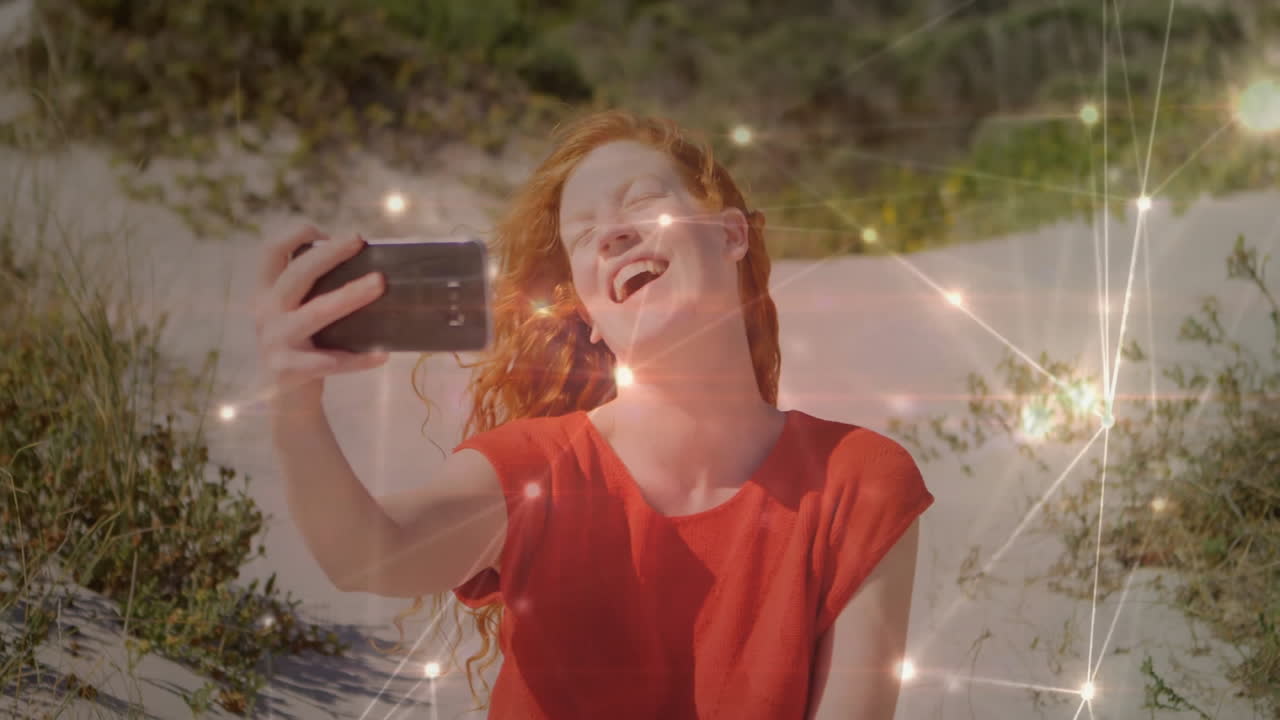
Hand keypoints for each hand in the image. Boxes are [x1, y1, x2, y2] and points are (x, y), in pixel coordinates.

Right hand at [252, 226, 388, 413]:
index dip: (295, 234)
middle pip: (297, 275)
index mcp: (266, 293)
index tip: (325, 232)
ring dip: (349, 296)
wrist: (286, 398)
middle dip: (329, 254)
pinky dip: (358, 358)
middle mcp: (266, 313)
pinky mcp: (289, 369)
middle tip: (359, 240)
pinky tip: (382, 354)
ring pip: (316, 313)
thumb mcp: (298, 312)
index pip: (270, 251)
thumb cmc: (304, 344)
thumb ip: (316, 290)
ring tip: (380, 283)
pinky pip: (330, 361)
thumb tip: (366, 263)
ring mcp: (275, 341)